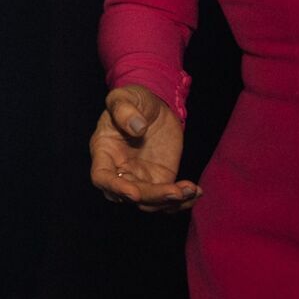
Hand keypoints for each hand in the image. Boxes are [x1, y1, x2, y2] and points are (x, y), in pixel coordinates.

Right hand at [89, 85, 200, 212]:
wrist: (155, 107)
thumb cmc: (133, 100)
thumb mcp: (125, 96)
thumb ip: (125, 109)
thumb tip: (137, 128)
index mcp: (104, 152)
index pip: (102, 177)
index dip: (116, 188)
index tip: (135, 193)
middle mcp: (120, 170)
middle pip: (129, 195)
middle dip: (153, 197)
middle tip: (176, 192)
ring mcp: (140, 178)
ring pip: (150, 202)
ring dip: (170, 202)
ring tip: (191, 190)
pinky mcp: (160, 179)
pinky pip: (168, 199)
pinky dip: (183, 201)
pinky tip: (196, 192)